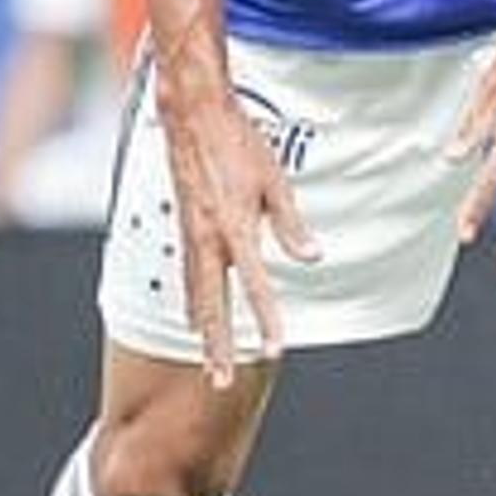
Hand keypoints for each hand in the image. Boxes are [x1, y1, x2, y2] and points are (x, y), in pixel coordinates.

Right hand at [159, 77, 319, 385]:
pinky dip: (191, 301)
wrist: (192, 113)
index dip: (267, 319)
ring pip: (196, 294)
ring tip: (210, 361)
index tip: (275, 349)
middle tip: (222, 381)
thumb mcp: (275, 180)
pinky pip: (186, 274)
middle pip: (213, 304)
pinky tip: (193, 317)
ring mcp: (190, 234)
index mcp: (234, 226)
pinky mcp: (183, 227)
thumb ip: (291, 224)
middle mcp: (207, 237)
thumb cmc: (239, 142)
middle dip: (218, 346)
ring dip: (203, 331)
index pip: (255, 284)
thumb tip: (312, 258)